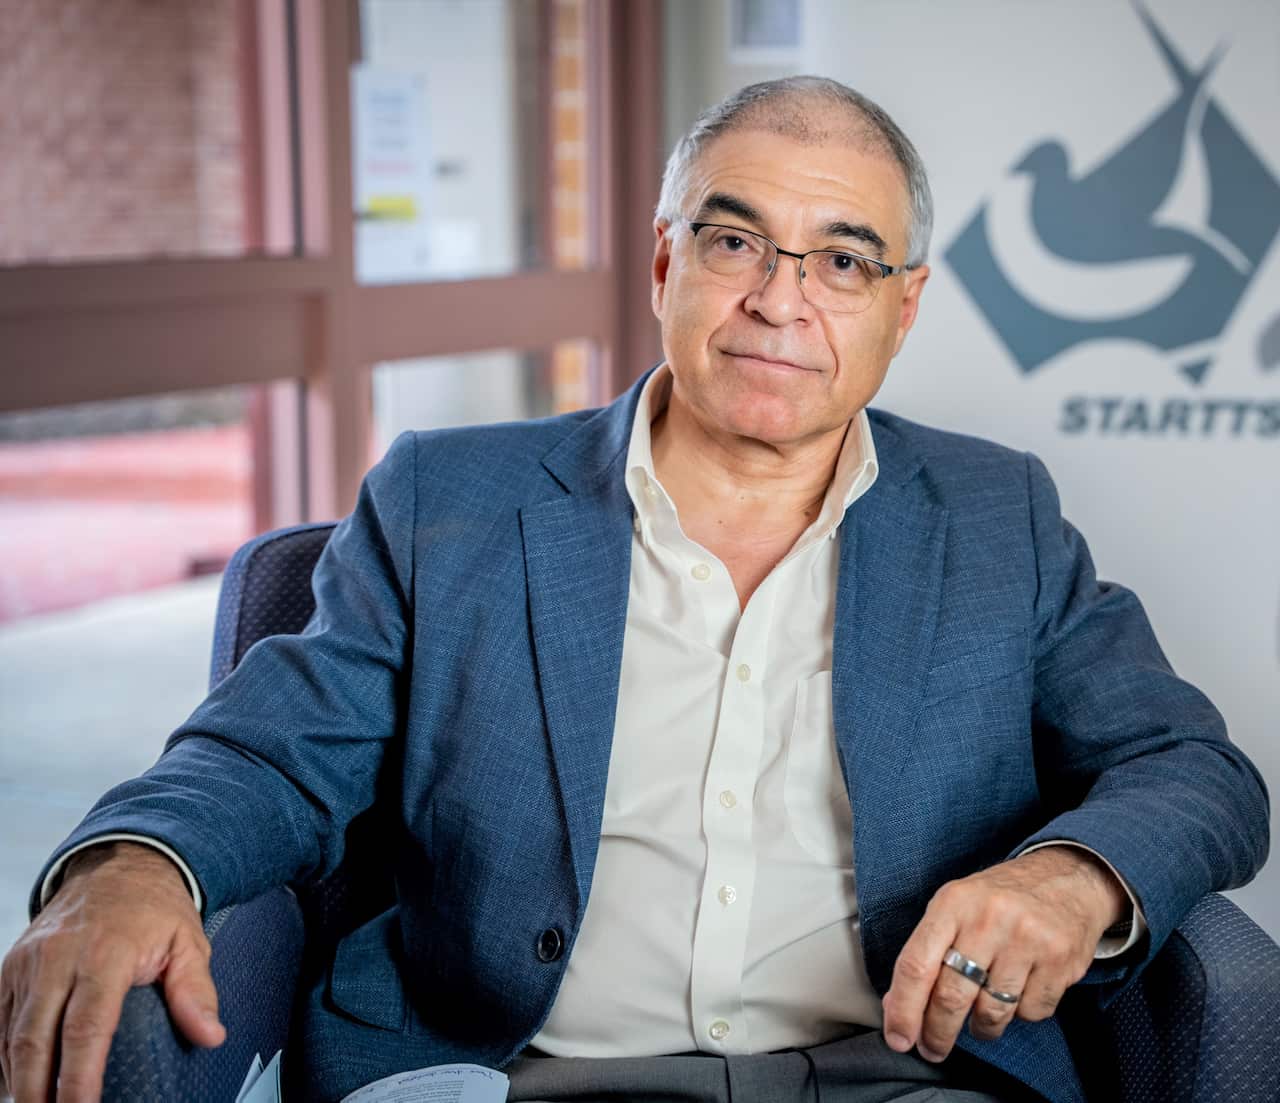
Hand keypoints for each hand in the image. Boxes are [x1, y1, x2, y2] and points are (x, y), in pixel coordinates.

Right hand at [0, 842, 224, 1101]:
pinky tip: (17, 1083)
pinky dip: (4, 1056)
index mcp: (106, 951)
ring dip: (18, 1080)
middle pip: (36, 1039)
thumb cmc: (155, 908)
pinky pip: (0, 1019)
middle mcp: (59, 957)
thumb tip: (210, 1035)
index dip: (79, 1076)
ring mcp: (29, 961)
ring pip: (12, 1034)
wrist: (117, 864)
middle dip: (37, 1091)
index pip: (86, 1026)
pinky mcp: (11, 966)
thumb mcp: (188, 940)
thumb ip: (195, 991)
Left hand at [881, 847, 1126, 1062]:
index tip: (899, 1038)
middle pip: (952, 996)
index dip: (904, 1008)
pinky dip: (1020, 1014)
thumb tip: (899, 1004)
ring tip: (978, 1021)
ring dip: (981, 1028)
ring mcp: (1027, 940)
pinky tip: (1017, 995)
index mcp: (953, 902)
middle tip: (933, 1048)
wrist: (1066, 878)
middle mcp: (989, 919)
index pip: (917, 964)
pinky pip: (1031, 1012)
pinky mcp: (1060, 961)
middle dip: (938, 1033)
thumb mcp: (956, 906)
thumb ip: (927, 950)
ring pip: (992, 1012)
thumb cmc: (999, 898)